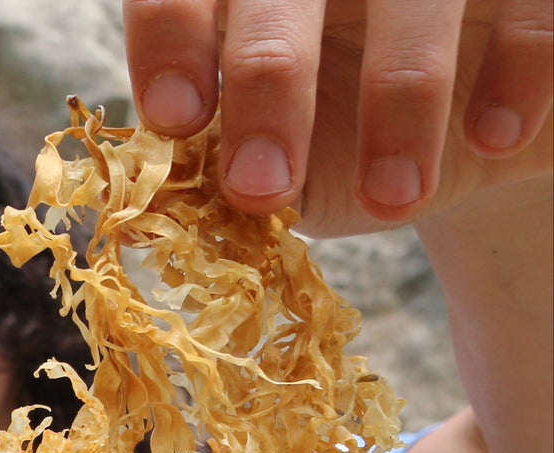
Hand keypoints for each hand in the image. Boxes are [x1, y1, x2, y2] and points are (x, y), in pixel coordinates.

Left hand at [121, 0, 552, 235]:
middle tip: (262, 187)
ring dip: (404, 92)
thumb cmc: (341, 141)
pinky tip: (494, 137)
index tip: (176, 117)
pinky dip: (516, 64)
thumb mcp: (275, 161)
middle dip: (270, 76)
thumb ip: (221, 166)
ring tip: (397, 197)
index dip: (170, 36)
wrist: (472, 129)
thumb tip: (161, 208)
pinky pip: (532, 1)